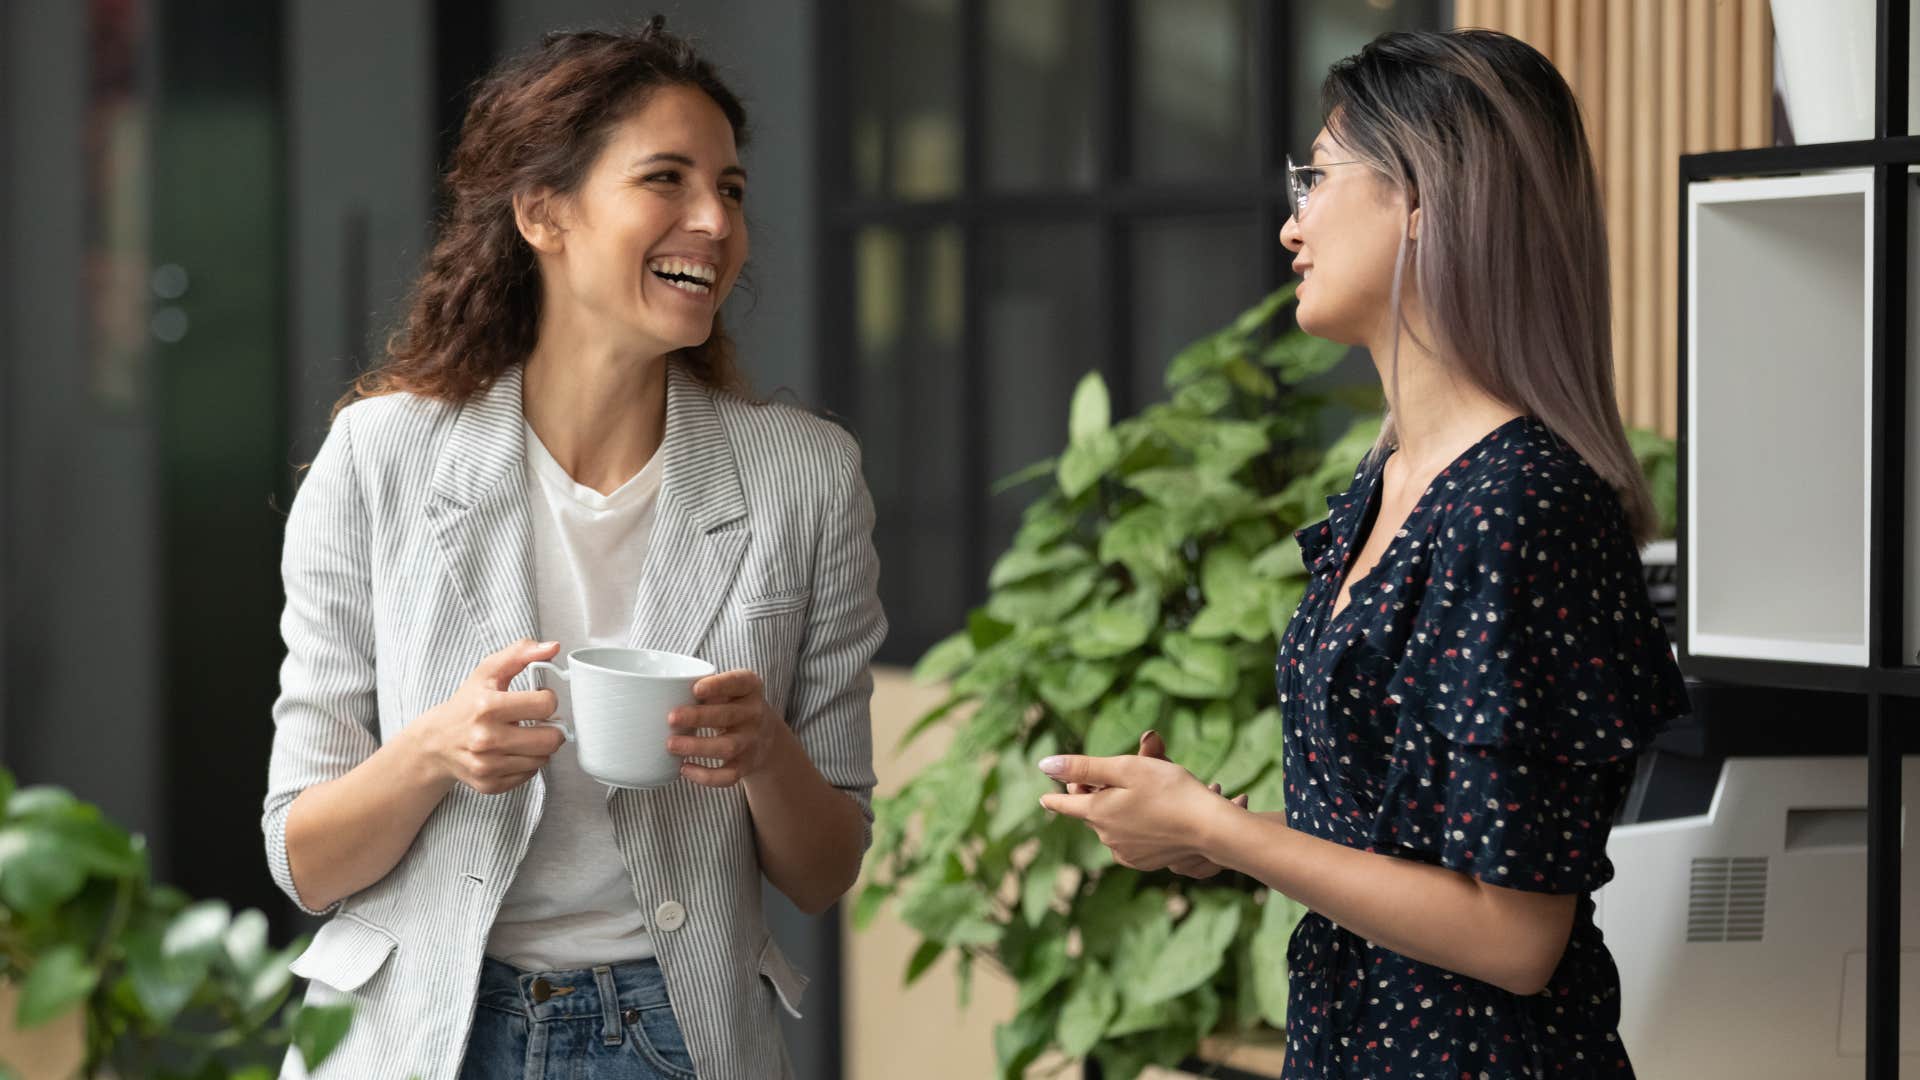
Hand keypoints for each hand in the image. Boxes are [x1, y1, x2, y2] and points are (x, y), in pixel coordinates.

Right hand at [408, 639, 564, 794]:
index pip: (545, 705)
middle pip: (550, 739)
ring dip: (540, 747)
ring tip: (524, 735)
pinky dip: (527, 763)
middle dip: (551, 728)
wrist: (436, 741)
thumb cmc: (468, 703)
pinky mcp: (488, 784)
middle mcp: (486, 738)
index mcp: (487, 706)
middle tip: (540, 722)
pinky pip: (529, 776)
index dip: (547, 699)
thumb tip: (552, 647)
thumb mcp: (489, 671)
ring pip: (542, 759)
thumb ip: (521, 653)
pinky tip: (513, 752)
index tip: (538, 699)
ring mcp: (486, 765)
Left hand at [668, 669, 780, 786]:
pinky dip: (706, 776)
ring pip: (727, 747)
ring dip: (697, 747)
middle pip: (728, 715)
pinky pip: (728, 775)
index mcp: (750, 688)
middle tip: (671, 718)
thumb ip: (707, 688)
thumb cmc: (733, 705)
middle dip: (698, 717)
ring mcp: (752, 741)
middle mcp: (755, 713)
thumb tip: (661, 694)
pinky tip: (684, 768)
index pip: (739, 682)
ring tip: (671, 745)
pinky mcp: (746, 765)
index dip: (719, 685)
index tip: (696, 688)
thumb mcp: (730, 690)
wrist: (766, 736)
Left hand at [1038, 752, 1239, 872]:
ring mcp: (1124, 853)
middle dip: (1098, 795)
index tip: (1045, 798)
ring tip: (1143, 796)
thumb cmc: (1169, 790)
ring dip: (1117, 812)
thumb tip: (1044, 764)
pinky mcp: (1142, 862)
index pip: (1066, 804)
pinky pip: (1127, 842)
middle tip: (1117, 777)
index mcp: (1097, 812)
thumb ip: (1084, 767)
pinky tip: (1153, 819)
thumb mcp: (1125, 768)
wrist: (1207, 827)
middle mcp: (1105, 837)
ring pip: (1110, 827)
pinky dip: (1132, 829)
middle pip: (1092, 812)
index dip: (1055, 797)